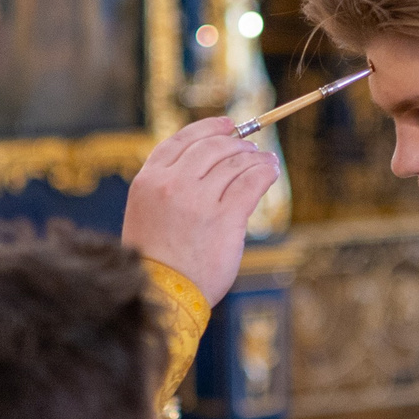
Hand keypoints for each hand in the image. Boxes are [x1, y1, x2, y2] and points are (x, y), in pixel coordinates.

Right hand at [121, 116, 279, 305]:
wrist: (161, 294)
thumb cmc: (156, 261)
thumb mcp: (147, 215)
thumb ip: (168, 189)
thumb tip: (209, 169)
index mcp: (148, 180)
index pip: (181, 140)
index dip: (208, 128)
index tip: (227, 125)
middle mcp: (172, 184)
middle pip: (212, 147)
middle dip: (235, 143)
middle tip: (249, 147)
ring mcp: (198, 199)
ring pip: (235, 163)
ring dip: (254, 157)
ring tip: (264, 159)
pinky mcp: (225, 217)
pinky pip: (251, 182)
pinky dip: (265, 172)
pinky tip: (271, 171)